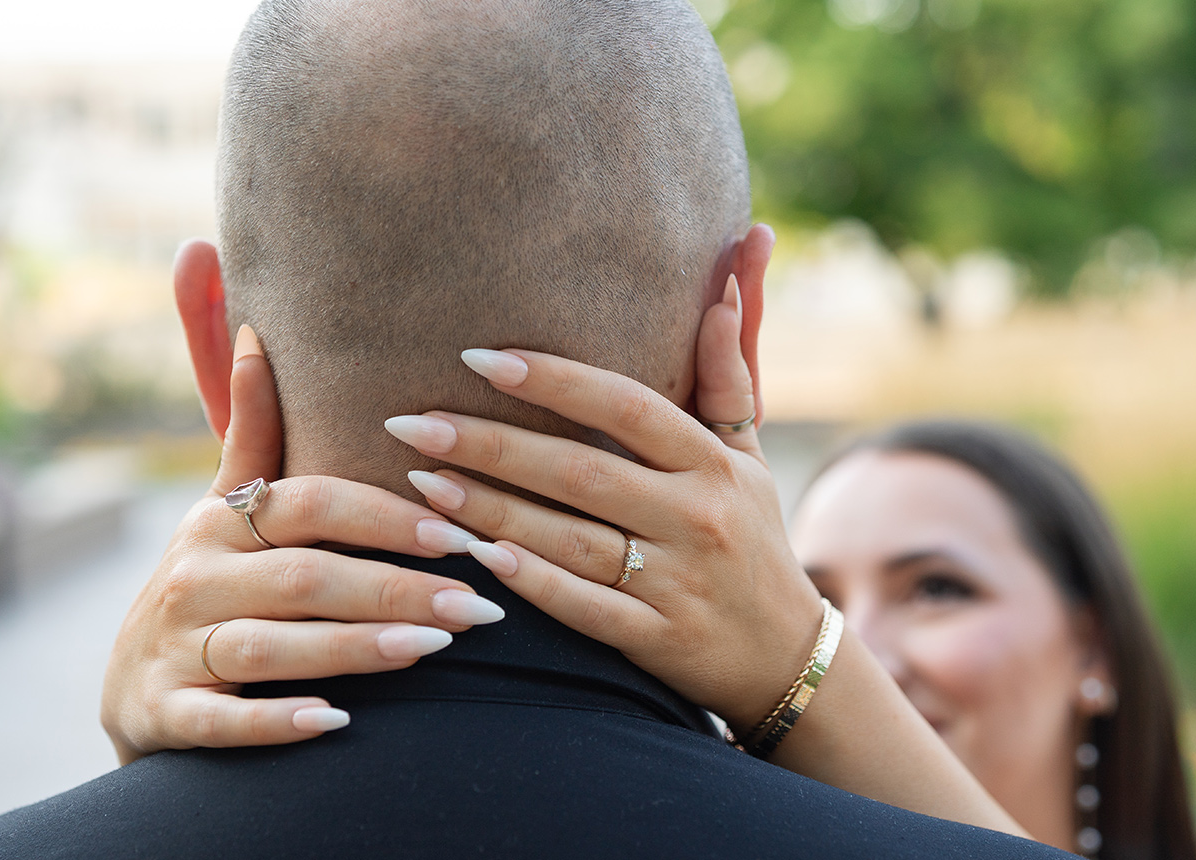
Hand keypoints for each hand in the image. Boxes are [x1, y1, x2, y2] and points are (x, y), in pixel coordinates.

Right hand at [101, 326, 503, 763]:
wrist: (136, 691)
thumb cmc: (215, 584)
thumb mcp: (226, 507)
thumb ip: (250, 429)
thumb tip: (256, 332)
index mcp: (222, 520)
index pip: (313, 503)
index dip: (388, 515)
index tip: (464, 533)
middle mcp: (194, 577)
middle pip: (306, 576)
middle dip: (397, 587)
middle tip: (480, 606)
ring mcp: (175, 648)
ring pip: (270, 645)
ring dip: (356, 646)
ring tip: (435, 647)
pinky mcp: (163, 715)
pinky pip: (219, 720)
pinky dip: (274, 721)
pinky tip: (334, 722)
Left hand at [386, 277, 824, 730]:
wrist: (783, 655)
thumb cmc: (753, 538)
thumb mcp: (749, 456)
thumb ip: (728, 372)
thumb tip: (725, 280)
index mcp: (713, 464)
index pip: (627, 407)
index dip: (554, 380)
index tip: (479, 358)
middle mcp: (697, 517)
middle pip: (581, 471)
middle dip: (492, 444)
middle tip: (412, 422)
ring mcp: (676, 582)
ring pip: (569, 539)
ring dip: (490, 509)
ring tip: (420, 480)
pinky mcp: (657, 639)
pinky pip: (583, 609)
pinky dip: (531, 582)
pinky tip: (475, 557)